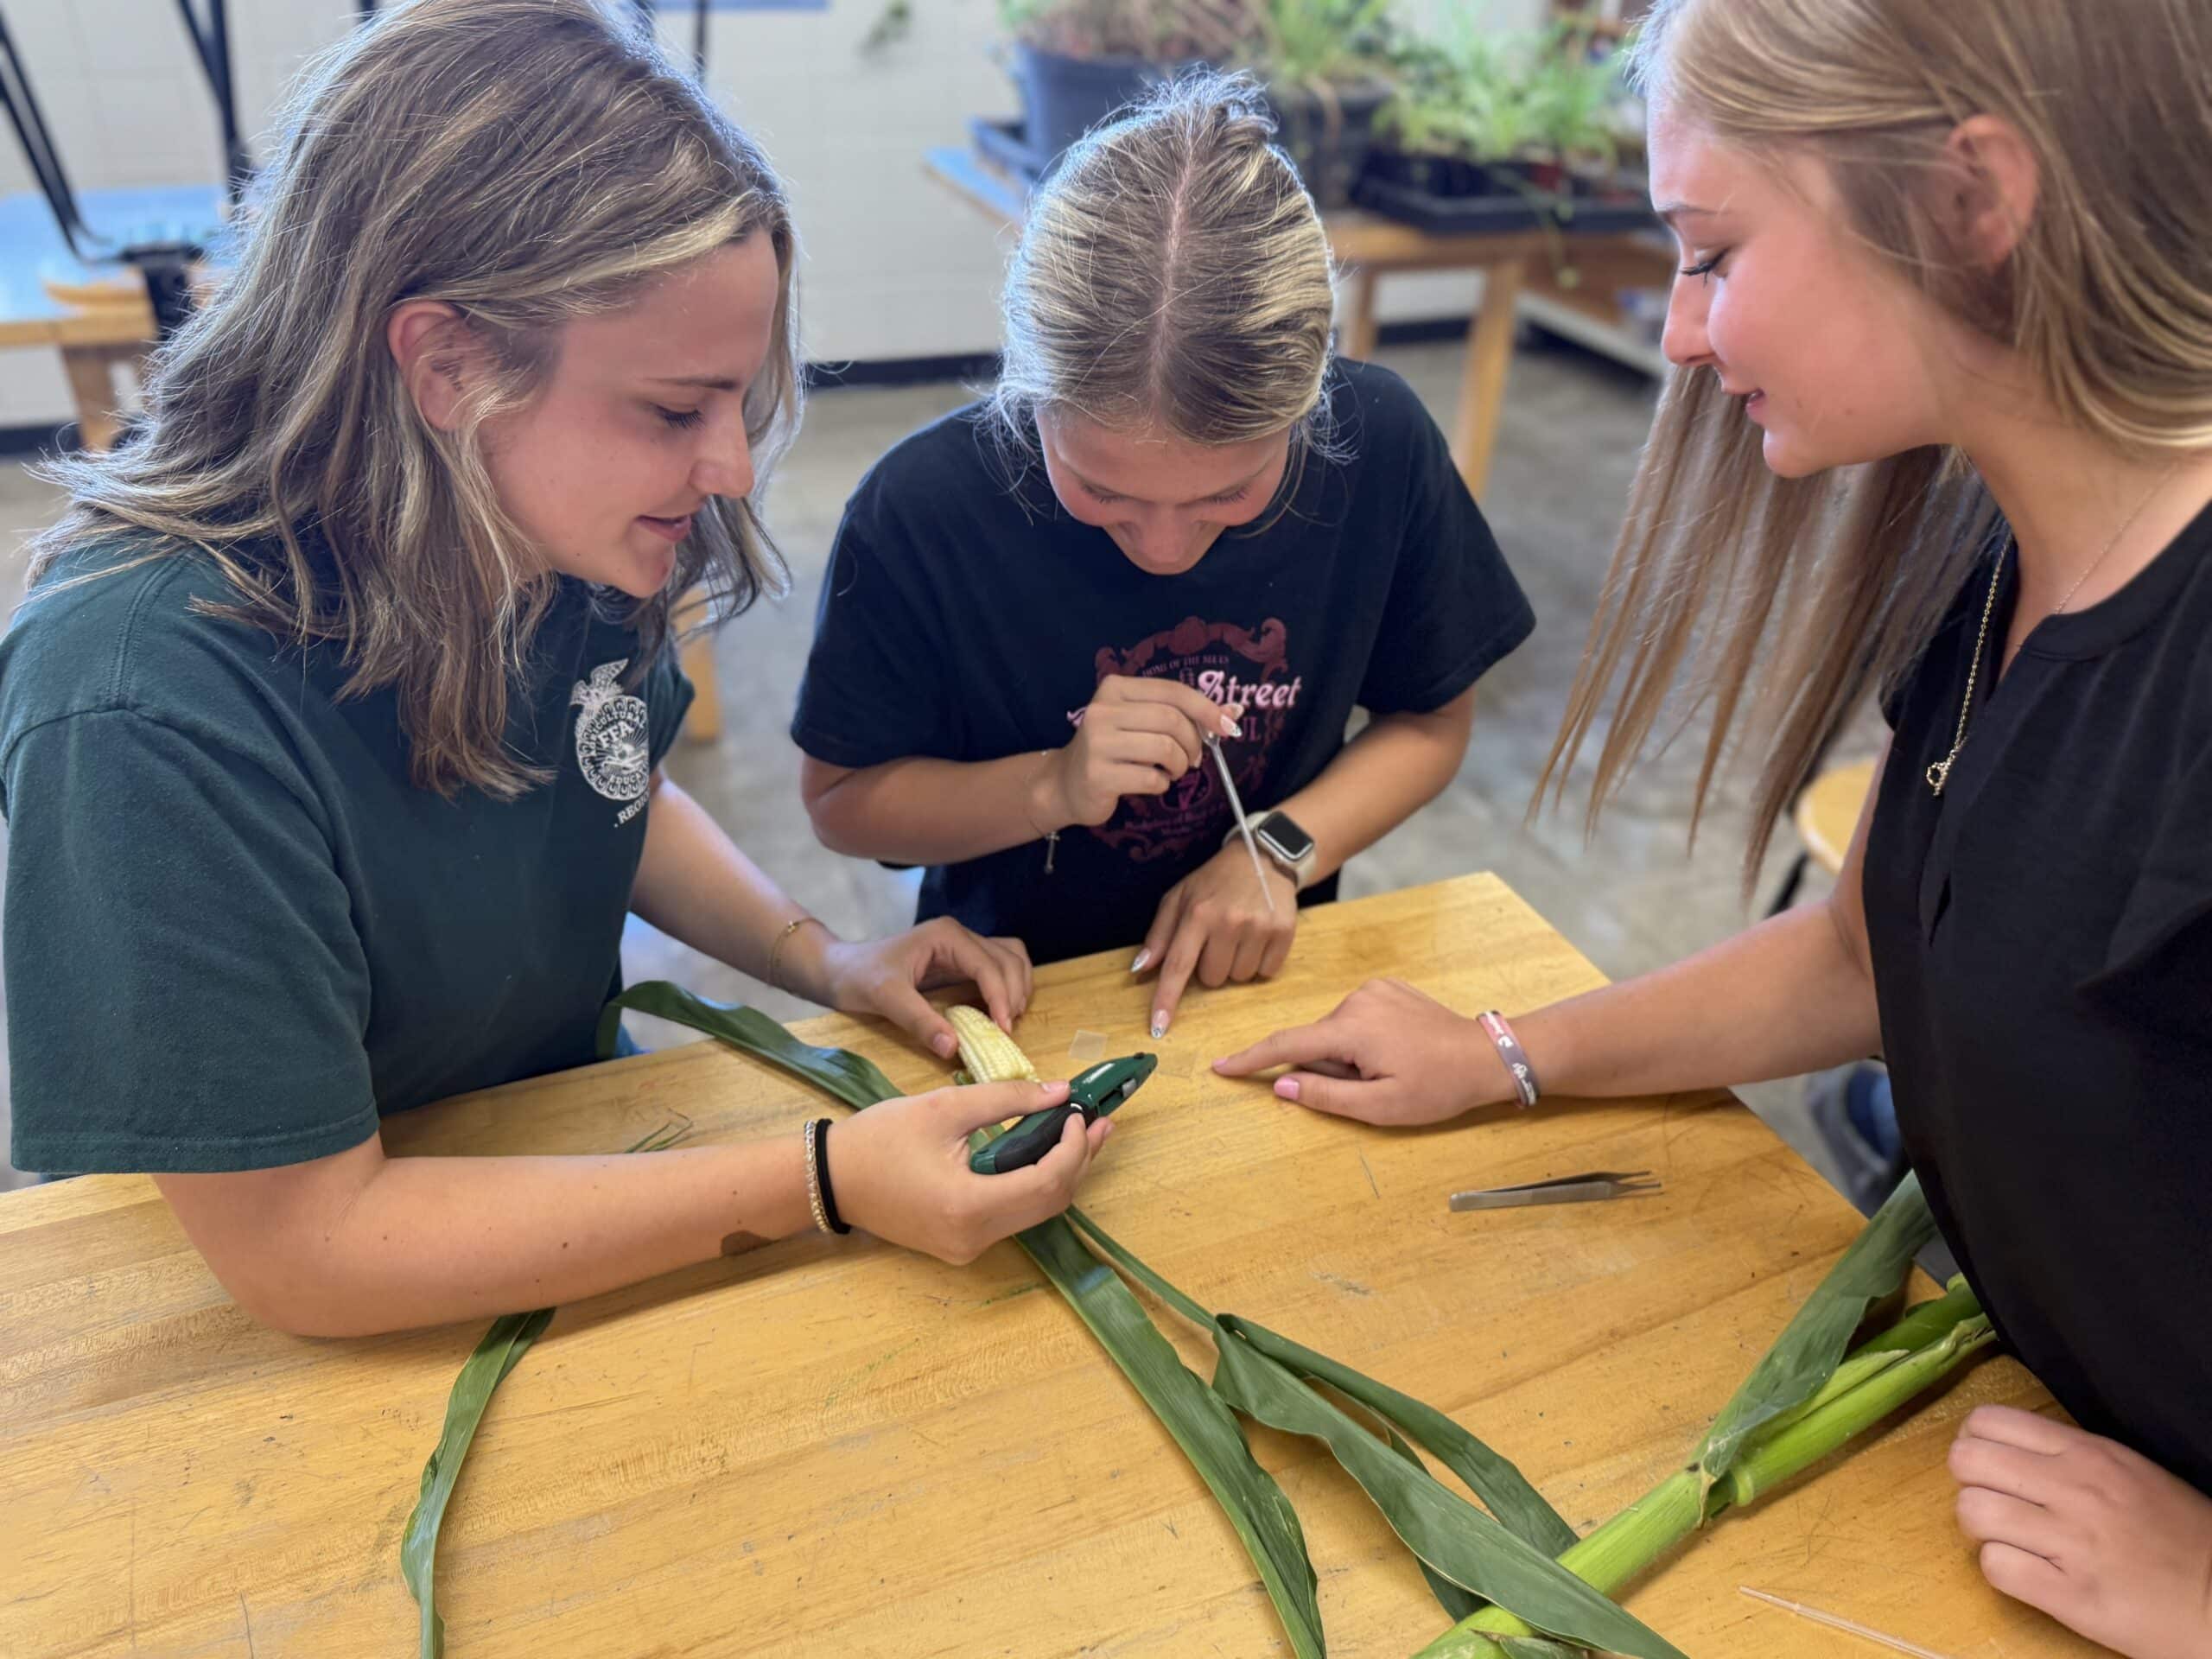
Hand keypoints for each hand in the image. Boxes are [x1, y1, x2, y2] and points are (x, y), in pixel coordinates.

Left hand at [816, 918, 1033, 1059]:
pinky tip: (1000, 1011)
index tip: (1004, 1029)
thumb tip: (954, 1048)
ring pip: (1010, 958)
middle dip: (1014, 993)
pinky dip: (1008, 986)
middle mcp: (959, 935)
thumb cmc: (859, 978)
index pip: (988, 964)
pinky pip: (999, 966)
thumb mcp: (886, 999)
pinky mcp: (961, 959)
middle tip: (1007, 1030)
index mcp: (946, 936)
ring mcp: (962, 945)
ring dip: (1017, 987)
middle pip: (1008, 958)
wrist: (840, 969)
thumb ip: (920, 1022)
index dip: (1001, 997)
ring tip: (1008, 1020)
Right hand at [829, 1079, 1111, 1263]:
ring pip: (1035, 1212)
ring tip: (1079, 1132)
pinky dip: (1034, 1184)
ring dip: (1060, 1172)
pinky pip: (1012, 1215)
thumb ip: (1007, 1099)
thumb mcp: (944, 1108)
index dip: (1074, 1146)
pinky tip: (1044, 1153)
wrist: (830, 1178)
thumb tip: (1059, 1091)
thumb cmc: (880, 1139)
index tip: (1079, 1110)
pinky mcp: (962, 1244)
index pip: (1047, 1182)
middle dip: (1078, 1159)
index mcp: (970, 1207)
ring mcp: (968, 1248)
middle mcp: (975, 1239)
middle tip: (1098, 1120)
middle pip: (1049, 1203)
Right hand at [1041, 675, 1241, 828]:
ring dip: (1180, 765)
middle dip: (1193, 743)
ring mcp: (1097, 743)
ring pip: (1165, 749)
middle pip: (1172, 720)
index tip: (1229, 726)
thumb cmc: (1113, 750)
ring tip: (1172, 771)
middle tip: (1193, 759)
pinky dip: (1162, 783)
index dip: (1207, 708)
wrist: (1066, 783)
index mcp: (1115, 688)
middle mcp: (1102, 710)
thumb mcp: (1143, 723)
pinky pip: (1151, 778)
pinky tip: (1153, 782)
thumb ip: (1184, 714)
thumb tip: (1234, 711)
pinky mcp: (1098, 775)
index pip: (1172, 691)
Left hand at [1132, 841, 1298, 1036]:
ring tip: (1238, 934)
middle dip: (1210, 965)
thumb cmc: (1214, 882)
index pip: (1177, 965)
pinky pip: (1266, 972)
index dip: (1166, 999)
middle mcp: (1229, 921)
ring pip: (1239, 978)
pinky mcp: (1284, 932)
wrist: (1262, 858)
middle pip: (1211, 979)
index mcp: (1198, 913)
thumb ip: (1159, 934)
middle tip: (1217, 938)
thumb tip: (1140, 970)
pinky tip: (1257, 936)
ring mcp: (1259, 927)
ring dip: (1235, 964)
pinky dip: (1259, 961)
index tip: (1158, 1028)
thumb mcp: (1179, 898)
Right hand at [1211, 977, 1516, 1124]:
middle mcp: (1357, 1000)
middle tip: (1372, 1087)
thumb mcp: (1381, 1107)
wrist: (1485, 1056)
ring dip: (1348, 1055)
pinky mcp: (1386, 987)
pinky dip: (1362, 1038)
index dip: (1250, 1060)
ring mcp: (1374, 990)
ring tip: (1388, 1069)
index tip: (1219, 1066)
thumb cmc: (1437, 1087)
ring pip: (1335, 1031)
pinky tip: (1394, 1050)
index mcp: (1352, 1029)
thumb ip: (1326, 1096)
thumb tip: (1282, 1086)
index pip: (1286, 1044)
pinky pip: (1356, 1017)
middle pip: (1316, 1041)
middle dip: (1330, 1069)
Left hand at [1950, 1405, 2211, 1657]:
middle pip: (1966, 1460)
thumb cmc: (2177, 1534)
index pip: (1988, 1421)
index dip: (1974, 1441)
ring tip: (2008, 1538)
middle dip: (1969, 1481)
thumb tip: (2004, 1447)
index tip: (1988, 1463)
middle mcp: (2075, 1489)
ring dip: (1980, 1528)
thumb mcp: (2129, 1470)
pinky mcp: (2071, 1595)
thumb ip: (2067, 1454)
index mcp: (2088, 1453)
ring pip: (1972, 1511)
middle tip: (1993, 1501)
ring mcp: (2072, 1543)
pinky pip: (1996, 1566)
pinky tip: (2026, 1571)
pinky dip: (2001, 1569)